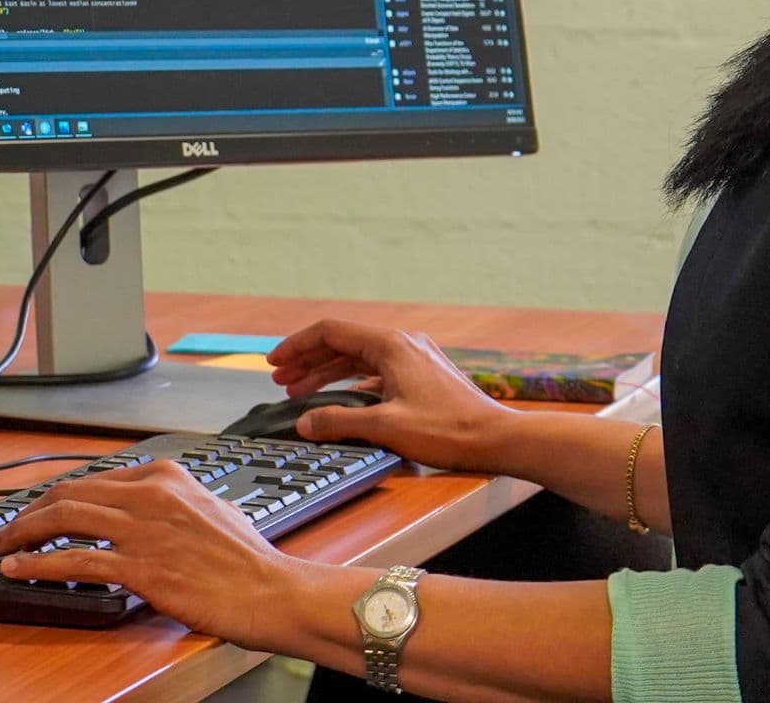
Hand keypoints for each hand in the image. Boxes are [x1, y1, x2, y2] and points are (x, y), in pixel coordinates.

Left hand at [0, 460, 295, 647]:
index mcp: (167, 476)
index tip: (40, 510)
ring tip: (1, 547)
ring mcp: (143, 531)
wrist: (268, 590)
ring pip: (65, 519)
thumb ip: (175, 502)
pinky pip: (75, 561)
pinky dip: (38, 564)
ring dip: (22, 533)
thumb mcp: (211, 508)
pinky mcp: (139, 568)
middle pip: (71, 493)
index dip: (58, 495)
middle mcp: (151, 495)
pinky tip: (18, 569)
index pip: (95, 478)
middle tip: (8, 528)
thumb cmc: (247, 558)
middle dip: (30, 510)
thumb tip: (151, 508)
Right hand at [267, 318, 515, 472]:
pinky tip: (338, 398)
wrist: (496, 438)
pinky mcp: (423, 374)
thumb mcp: (386, 428)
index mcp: (391, 345)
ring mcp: (414, 357)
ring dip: (328, 371)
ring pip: (359, 357)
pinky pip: (377, 370)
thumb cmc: (448, 431)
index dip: (297, 346)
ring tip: (299, 390)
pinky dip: (352, 381)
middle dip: (308, 360)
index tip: (273, 363)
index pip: (332, 332)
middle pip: (343, 342)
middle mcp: (403, 343)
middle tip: (280, 379)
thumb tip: (304, 422)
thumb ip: (340, 422)